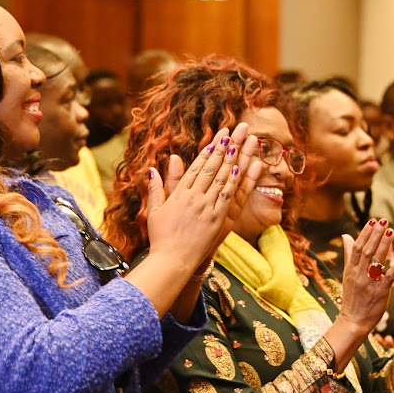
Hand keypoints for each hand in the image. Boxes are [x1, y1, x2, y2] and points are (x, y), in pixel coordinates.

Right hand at [145, 124, 256, 271]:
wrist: (171, 260)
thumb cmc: (161, 238)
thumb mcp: (155, 211)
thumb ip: (156, 189)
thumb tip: (153, 169)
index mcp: (178, 194)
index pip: (196, 167)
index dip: (208, 151)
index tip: (218, 138)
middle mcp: (193, 197)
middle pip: (210, 167)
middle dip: (223, 148)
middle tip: (234, 132)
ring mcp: (205, 207)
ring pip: (220, 178)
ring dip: (231, 159)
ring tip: (240, 143)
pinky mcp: (216, 219)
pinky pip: (226, 196)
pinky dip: (232, 181)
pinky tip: (240, 168)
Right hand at [337, 219, 393, 334]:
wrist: (353, 320)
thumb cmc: (352, 297)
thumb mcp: (347, 274)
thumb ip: (349, 255)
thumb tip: (346, 235)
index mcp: (351, 269)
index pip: (358, 247)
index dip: (365, 233)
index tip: (373, 221)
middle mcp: (359, 274)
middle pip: (367, 251)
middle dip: (376, 235)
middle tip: (384, 221)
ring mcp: (369, 283)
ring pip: (377, 261)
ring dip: (384, 245)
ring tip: (391, 231)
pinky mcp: (380, 292)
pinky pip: (389, 277)